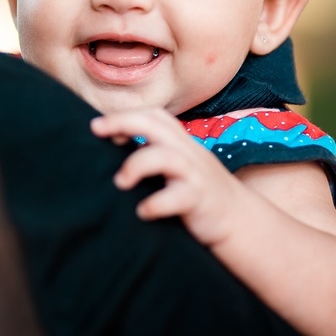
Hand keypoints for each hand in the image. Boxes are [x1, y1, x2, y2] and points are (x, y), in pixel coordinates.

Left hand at [90, 107, 245, 246]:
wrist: (240, 220)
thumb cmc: (196, 191)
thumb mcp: (177, 166)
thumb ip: (153, 154)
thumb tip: (111, 148)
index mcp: (180, 143)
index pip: (154, 116)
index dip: (126, 115)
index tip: (99, 128)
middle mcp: (187, 152)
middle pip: (154, 124)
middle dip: (122, 121)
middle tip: (95, 129)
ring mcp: (194, 174)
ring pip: (164, 156)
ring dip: (136, 165)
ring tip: (120, 182)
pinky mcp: (200, 199)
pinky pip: (177, 197)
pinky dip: (156, 204)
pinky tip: (142, 212)